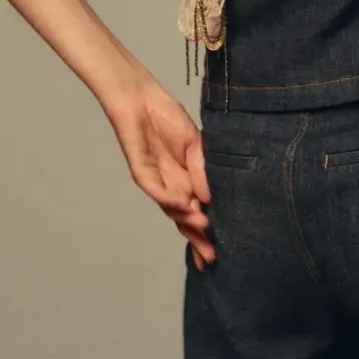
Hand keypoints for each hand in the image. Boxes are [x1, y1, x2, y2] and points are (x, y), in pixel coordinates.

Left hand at [100, 76, 215, 269]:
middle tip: (210, 258)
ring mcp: (156, 181)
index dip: (205, 234)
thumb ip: (203, 172)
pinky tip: (184, 206)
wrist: (142, 99)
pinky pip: (156, 190)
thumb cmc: (168, 119)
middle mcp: (170, 187)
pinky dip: (169, 199)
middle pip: (183, 220)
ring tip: (205, 229)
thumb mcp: (196, 147)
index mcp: (186, 182)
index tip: (216, 254)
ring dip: (187, 220)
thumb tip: (211, 200)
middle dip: (196, 240)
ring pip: (171, 209)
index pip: (196, 214)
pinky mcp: (142, 172)